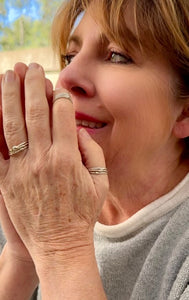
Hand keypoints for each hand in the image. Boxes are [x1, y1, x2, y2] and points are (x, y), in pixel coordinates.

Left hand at [0, 63, 108, 267]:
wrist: (59, 245)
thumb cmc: (82, 214)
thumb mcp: (100, 183)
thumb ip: (93, 152)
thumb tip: (79, 130)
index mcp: (69, 159)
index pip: (63, 116)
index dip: (61, 97)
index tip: (59, 88)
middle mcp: (44, 160)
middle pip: (36, 112)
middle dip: (33, 85)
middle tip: (31, 66)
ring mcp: (22, 170)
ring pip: (13, 124)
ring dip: (10, 96)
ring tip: (8, 74)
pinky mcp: (6, 181)